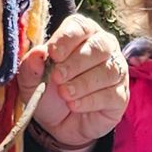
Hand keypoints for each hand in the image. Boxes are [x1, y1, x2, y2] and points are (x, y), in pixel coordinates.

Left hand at [20, 16, 127, 151]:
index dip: (67, 38)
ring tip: (64, 94)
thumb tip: (38, 53)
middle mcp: (104, 49)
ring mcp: (116, 72)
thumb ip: (31, 66)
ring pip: (109, 70)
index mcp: (81, 36)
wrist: (58, 125)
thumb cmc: (48, 94)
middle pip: (100, 46)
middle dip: (76, 62)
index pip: (81, 27)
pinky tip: (74, 105)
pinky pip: (112, 94)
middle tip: (57, 77)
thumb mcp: (31, 81)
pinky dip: (90, 100)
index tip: (53, 54)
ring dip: (83, 83)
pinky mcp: (120, 96)